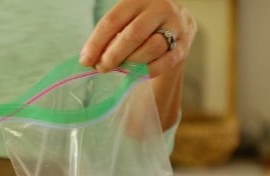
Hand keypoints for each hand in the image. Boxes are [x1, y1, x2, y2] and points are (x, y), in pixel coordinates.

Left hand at [80, 0, 196, 76]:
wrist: (176, 24)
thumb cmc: (141, 25)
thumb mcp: (125, 21)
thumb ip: (108, 38)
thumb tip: (88, 60)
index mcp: (138, 0)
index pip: (113, 20)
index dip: (96, 42)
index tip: (85, 60)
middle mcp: (159, 8)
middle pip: (133, 34)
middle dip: (114, 55)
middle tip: (102, 68)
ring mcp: (175, 25)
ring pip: (151, 48)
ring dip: (131, 63)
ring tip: (121, 69)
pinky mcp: (185, 44)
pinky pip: (165, 62)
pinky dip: (147, 71)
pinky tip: (137, 74)